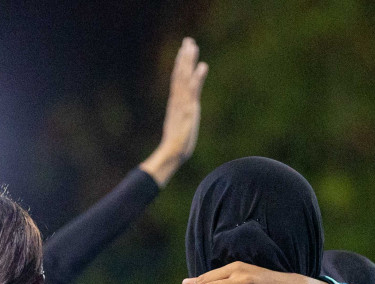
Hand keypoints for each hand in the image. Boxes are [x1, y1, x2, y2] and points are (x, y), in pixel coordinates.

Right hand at [139, 38, 207, 185]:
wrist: (172, 153)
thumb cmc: (175, 145)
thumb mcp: (179, 128)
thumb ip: (180, 119)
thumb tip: (182, 118)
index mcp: (175, 102)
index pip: (177, 78)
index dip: (180, 64)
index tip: (183, 51)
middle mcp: (177, 99)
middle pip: (180, 73)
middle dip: (184, 56)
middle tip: (188, 40)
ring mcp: (182, 103)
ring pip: (184, 77)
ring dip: (188, 61)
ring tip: (192, 45)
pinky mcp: (188, 109)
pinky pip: (193, 89)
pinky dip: (197, 77)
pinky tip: (202, 66)